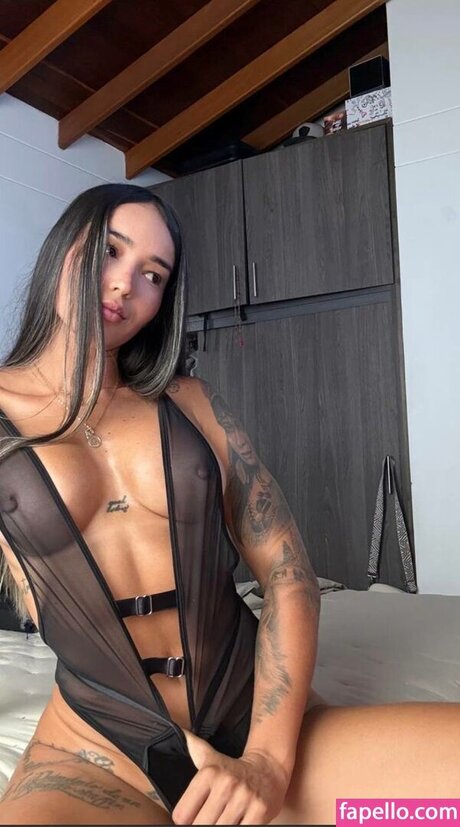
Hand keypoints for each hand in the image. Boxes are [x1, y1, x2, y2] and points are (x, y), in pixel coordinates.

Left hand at [172, 729, 288, 824]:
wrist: (268, 769)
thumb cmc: (233, 769)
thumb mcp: (210, 757)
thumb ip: (192, 748)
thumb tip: (179, 731)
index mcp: (209, 773)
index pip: (182, 814)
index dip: (185, 820)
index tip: (192, 816)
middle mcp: (225, 784)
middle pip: (200, 825)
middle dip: (203, 825)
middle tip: (209, 818)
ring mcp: (244, 798)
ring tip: (222, 819)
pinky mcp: (260, 811)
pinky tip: (238, 821)